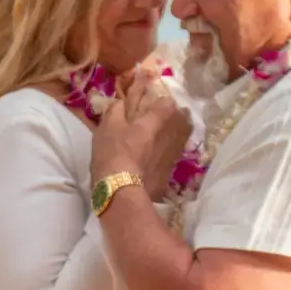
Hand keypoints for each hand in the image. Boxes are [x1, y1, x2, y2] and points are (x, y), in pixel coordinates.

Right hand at [92, 78, 192, 201]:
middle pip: (183, 118)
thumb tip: (120, 102)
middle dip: (177, 114)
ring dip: (177, 130)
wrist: (122, 190)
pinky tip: (164, 150)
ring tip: (169, 131)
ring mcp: (174, 152)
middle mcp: (171, 133)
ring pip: (183, 135)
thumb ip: (115, 110)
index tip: (155, 99)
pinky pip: (177, 151)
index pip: (168, 101)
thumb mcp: (107, 127)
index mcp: (157, 118)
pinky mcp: (172, 169)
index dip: (161, 99)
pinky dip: (173, 146)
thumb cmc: (114, 152)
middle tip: (168, 114)